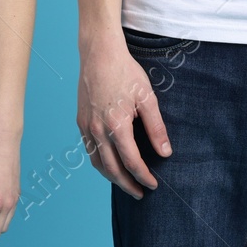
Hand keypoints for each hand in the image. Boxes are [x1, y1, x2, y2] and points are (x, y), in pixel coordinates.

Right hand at [76, 36, 171, 197]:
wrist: (99, 53)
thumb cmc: (125, 72)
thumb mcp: (147, 98)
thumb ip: (156, 128)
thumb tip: (165, 152)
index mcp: (116, 125)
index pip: (131, 162)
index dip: (144, 176)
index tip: (154, 184)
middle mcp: (97, 130)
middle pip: (112, 169)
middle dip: (127, 185)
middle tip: (140, 193)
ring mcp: (86, 127)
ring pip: (97, 163)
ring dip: (112, 178)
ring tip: (126, 184)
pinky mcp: (80, 121)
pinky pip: (89, 150)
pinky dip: (100, 163)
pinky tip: (110, 163)